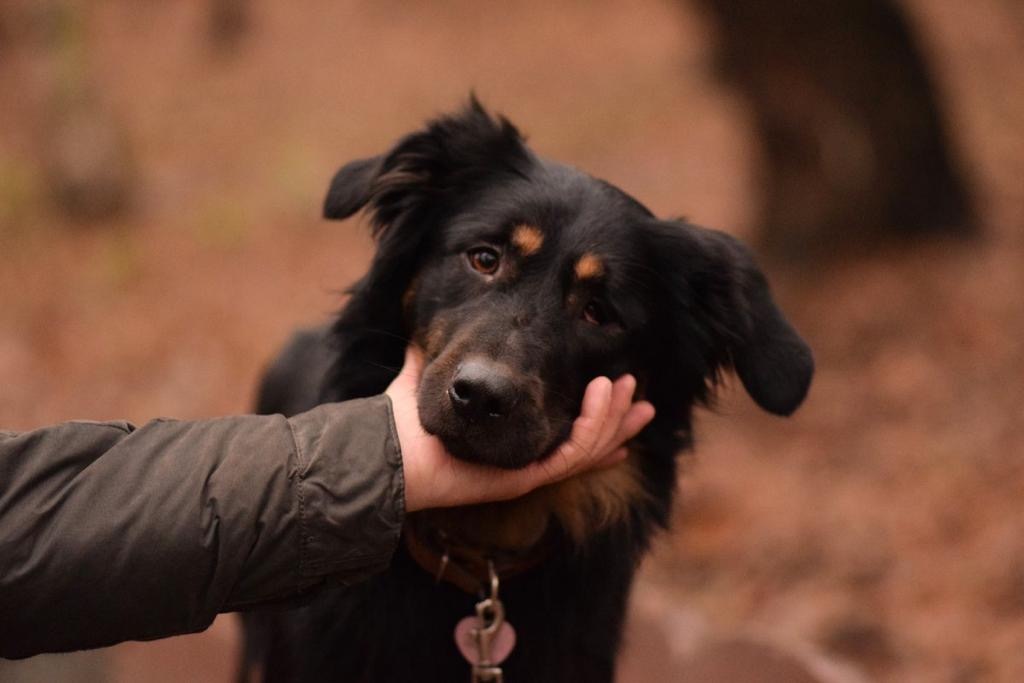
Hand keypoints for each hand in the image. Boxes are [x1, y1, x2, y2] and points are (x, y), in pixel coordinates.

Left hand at [385, 345, 655, 511]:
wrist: (385, 446)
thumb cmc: (401, 414)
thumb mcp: (434, 369)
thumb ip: (447, 349)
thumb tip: (441, 319)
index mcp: (512, 436)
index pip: (566, 429)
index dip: (597, 415)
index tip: (617, 387)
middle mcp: (523, 454)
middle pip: (588, 442)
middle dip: (619, 417)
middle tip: (639, 392)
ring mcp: (525, 468)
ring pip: (589, 447)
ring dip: (613, 416)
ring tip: (625, 386)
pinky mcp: (523, 476)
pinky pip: (573, 455)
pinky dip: (593, 426)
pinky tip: (602, 394)